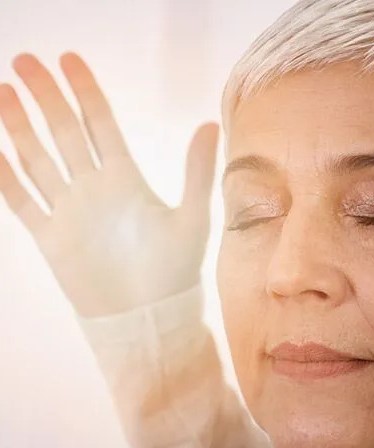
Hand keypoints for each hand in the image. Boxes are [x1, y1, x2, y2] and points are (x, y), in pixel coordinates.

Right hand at [0, 53, 218, 316]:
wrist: (150, 319)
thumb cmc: (177, 272)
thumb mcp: (193, 218)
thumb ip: (196, 172)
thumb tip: (210, 124)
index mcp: (127, 178)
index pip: (101, 124)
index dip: (85, 91)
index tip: (69, 60)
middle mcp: (95, 188)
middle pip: (64, 132)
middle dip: (46, 97)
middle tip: (25, 60)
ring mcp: (70, 211)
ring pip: (38, 159)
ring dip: (19, 127)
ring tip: (3, 91)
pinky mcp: (51, 239)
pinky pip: (22, 202)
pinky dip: (5, 178)